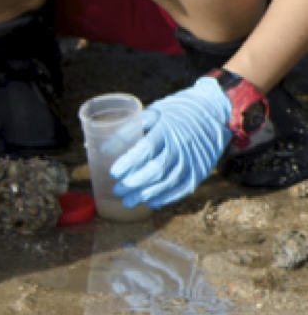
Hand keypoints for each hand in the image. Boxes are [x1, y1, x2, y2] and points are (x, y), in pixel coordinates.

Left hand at [109, 76, 229, 208]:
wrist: (214, 112)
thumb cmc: (175, 112)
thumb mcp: (153, 112)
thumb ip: (130, 129)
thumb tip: (99, 148)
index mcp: (166, 128)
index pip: (146, 148)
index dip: (128, 163)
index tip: (113, 173)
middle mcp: (180, 145)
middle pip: (156, 169)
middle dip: (134, 183)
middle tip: (117, 190)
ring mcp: (192, 159)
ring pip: (168, 181)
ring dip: (146, 194)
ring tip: (128, 202)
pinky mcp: (200, 170)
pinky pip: (183, 188)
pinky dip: (166, 197)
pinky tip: (151, 202)